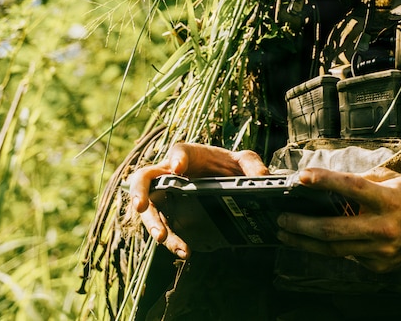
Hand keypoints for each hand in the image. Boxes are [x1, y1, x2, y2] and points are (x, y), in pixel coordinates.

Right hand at [125, 143, 268, 257]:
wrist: (225, 184)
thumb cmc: (227, 167)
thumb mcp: (243, 162)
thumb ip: (252, 165)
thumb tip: (262, 177)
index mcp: (189, 155)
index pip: (179, 150)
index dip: (176, 157)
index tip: (178, 166)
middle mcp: (170, 174)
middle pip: (144, 177)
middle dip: (139, 191)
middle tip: (140, 205)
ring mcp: (166, 196)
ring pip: (150, 209)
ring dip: (153, 225)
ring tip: (163, 238)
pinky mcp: (170, 216)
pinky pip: (164, 228)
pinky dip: (172, 241)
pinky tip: (185, 250)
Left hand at [275, 166, 400, 272]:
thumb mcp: (396, 180)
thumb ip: (366, 178)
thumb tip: (330, 180)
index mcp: (388, 199)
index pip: (351, 187)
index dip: (325, 181)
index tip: (302, 177)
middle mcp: (383, 226)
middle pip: (332, 228)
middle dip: (301, 224)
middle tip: (281, 218)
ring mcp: (380, 250)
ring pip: (333, 248)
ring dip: (304, 241)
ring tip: (286, 233)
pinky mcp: (378, 266)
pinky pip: (348, 256)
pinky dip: (328, 248)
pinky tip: (313, 242)